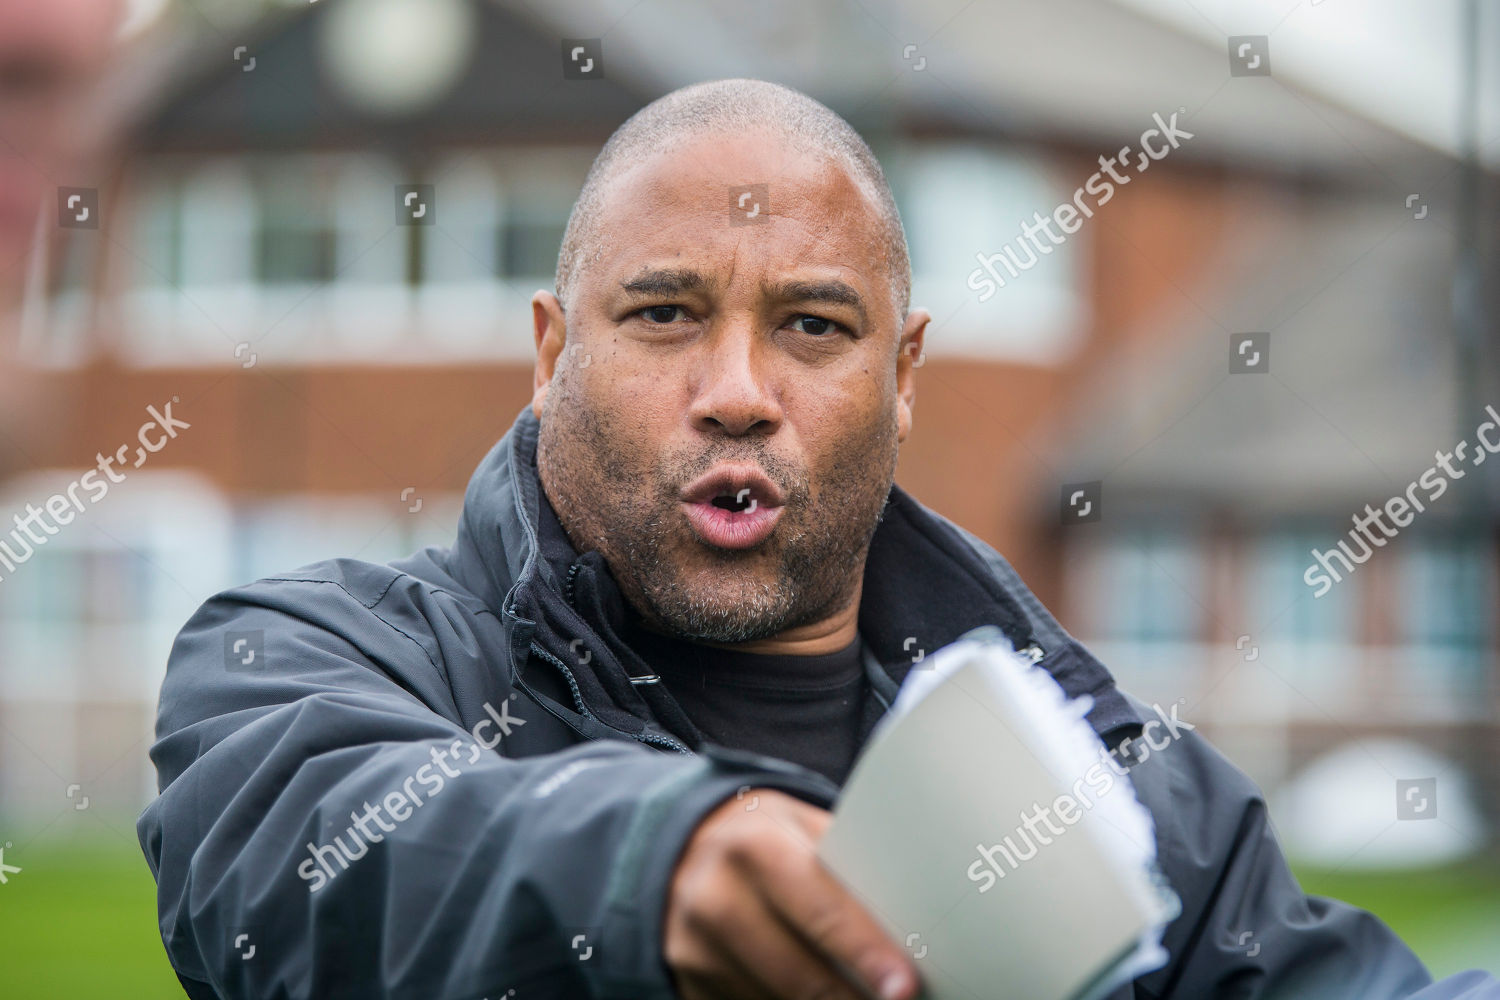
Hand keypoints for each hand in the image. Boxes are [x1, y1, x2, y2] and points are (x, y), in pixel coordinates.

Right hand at [663, 788, 919, 999]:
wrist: (679, 851)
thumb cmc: (763, 839)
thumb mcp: (799, 827)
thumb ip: (845, 863)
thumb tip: (912, 912)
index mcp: (755, 847)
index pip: (820, 911)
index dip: (865, 952)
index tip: (903, 986)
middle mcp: (717, 899)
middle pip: (801, 975)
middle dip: (852, 999)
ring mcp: (695, 950)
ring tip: (860, 997)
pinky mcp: (690, 985)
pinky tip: (818, 997)